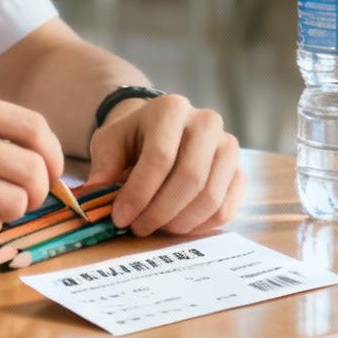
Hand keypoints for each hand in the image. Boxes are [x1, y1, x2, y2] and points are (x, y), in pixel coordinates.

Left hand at [82, 94, 242, 235]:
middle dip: (160, 212)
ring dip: (179, 223)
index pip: (160, 156)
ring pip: (211, 197)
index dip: (139, 193)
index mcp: (172, 108)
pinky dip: (200, 226)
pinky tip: (176, 226)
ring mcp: (229, 147)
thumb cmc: (134, 139)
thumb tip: (97, 191)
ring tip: (155, 227)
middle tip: (137, 228)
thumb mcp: (109, 142)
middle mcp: (207, 122)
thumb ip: (104, 164)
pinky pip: (227, 208)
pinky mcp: (239, 172)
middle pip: (190, 178)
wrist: (163, 132)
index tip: (120, 218)